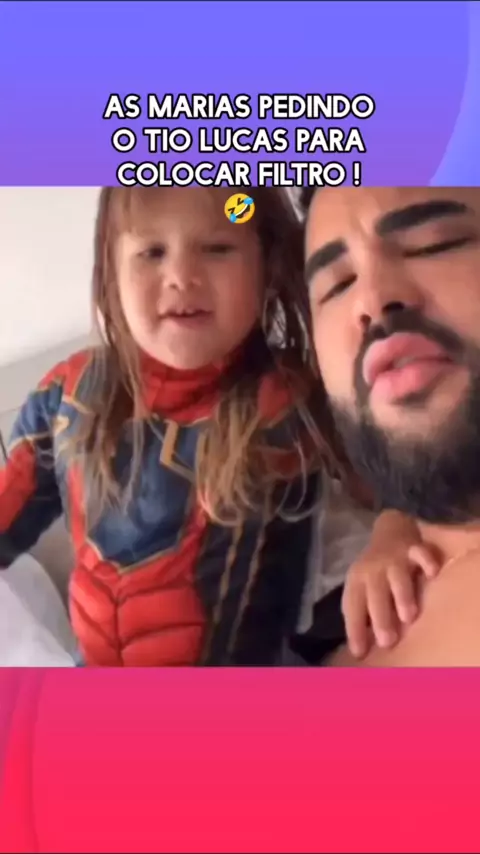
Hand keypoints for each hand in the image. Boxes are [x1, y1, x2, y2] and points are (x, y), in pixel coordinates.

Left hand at [342, 518, 440, 658]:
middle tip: (387, 642)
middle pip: (375, 594)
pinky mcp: (414, 548)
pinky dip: (427, 562)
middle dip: (380, 618)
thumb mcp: (362, 588)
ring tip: (409, 617)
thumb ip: (362, 613)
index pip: (352, 606)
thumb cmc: (375, 571)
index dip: (354, 629)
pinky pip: (421, 554)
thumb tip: (362, 649)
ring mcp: (394, 558)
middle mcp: (373, 570)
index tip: (359, 653)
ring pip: (397, 577)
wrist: (390, 531)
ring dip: (402, 596)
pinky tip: (432, 574)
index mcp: (357, 581)